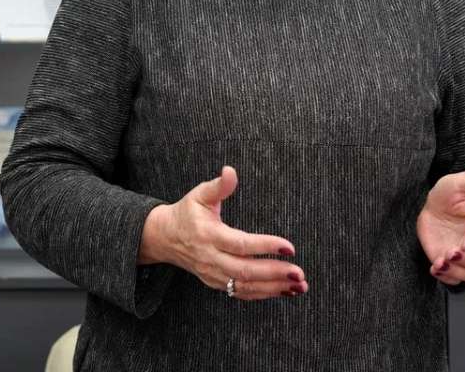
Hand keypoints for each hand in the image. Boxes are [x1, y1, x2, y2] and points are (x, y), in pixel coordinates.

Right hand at [139, 165, 305, 300]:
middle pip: (245, 271)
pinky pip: (241, 293)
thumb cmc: (187, 213)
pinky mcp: (216, 283)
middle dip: (274, 273)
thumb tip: (231, 171)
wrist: (165, 237)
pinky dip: (264, 294)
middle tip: (299, 272)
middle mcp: (211, 258)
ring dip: (273, 288)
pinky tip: (284, 290)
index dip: (265, 246)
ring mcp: (213, 274)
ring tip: (299, 285)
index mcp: (209, 235)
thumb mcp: (200, 194)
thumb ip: (219, 185)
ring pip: (245, 287)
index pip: (240, 244)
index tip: (289, 247)